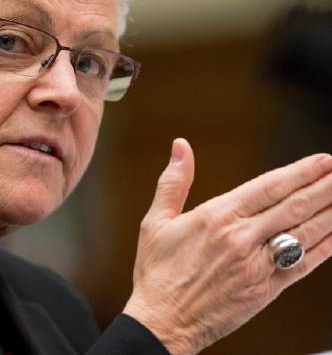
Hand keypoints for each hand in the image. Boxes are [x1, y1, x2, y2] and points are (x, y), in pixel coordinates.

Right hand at [123, 139, 331, 353]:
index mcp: (217, 217)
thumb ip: (174, 181)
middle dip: (323, 186)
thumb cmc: (158, 272)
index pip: (268, 187)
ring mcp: (258, 266)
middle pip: (294, 206)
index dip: (299, 172)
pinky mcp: (266, 290)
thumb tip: (180, 147)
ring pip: (305, 233)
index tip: (321, 161)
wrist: (163, 322)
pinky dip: (324, 248)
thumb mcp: (156, 220)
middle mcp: (242, 239)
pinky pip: (303, 265)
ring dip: (330, 212)